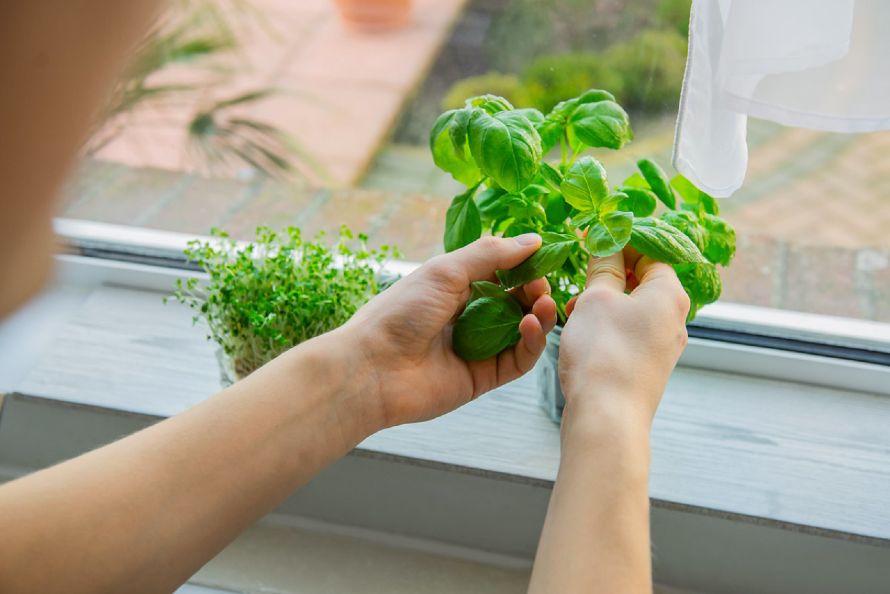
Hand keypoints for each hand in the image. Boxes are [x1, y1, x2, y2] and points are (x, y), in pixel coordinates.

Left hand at [341, 234, 557, 426]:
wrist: (372, 368)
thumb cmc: (399, 313)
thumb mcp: (445, 271)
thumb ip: (491, 254)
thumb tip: (532, 240)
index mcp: (454, 288)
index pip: (500, 274)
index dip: (523, 266)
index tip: (543, 257)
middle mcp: (467, 317)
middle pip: (515, 303)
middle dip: (534, 291)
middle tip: (542, 284)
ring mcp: (477, 349)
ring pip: (522, 332)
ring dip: (539, 315)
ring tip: (544, 302)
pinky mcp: (483, 378)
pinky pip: (518, 360)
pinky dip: (531, 342)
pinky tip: (531, 325)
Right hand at [558, 247, 689, 429]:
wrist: (606, 417)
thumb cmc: (604, 352)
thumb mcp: (597, 298)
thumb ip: (604, 265)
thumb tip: (607, 242)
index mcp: (671, 294)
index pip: (651, 251)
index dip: (620, 241)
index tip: (591, 238)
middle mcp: (674, 319)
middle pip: (642, 280)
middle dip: (608, 275)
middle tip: (579, 276)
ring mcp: (662, 346)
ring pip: (631, 308)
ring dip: (602, 302)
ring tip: (573, 309)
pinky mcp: (647, 367)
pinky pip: (627, 333)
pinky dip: (605, 326)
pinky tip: (581, 333)